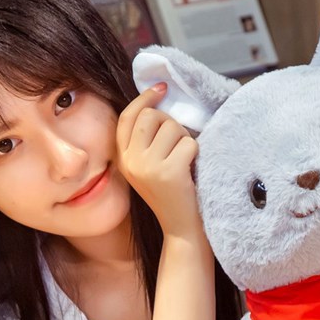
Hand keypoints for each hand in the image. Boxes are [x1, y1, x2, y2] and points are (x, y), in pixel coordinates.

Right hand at [116, 83, 200, 236]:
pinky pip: (189, 142)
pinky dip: (196, 152)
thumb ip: (146, 141)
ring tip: (185, 161)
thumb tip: (157, 103)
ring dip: (185, 139)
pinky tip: (192, 170)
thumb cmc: (171, 195)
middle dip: (171, 123)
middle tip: (178, 144)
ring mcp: (148, 167)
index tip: (161, 89)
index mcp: (123, 159)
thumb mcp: (148, 168)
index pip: (127, 117)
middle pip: (151, 116)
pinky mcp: (169, 172)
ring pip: (172, 127)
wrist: (181, 230)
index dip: (144, 99)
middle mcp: (131, 162)